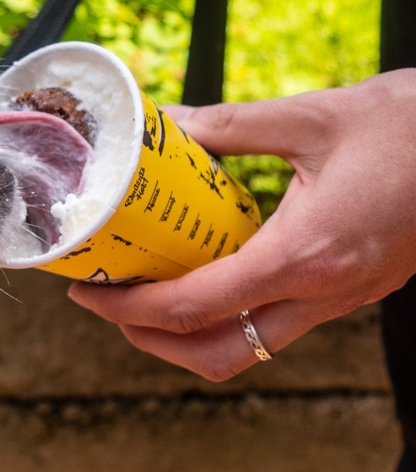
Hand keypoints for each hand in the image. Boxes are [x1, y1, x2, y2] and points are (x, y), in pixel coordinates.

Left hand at [67, 71, 415, 380]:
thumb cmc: (412, 127)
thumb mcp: (310, 116)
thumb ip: (227, 124)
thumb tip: (164, 125)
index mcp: (306, 253)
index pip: (197, 306)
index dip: (130, 308)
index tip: (88, 295)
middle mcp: (325, 293)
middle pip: (217, 354)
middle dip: (150, 340)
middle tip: (109, 304)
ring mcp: (343, 300)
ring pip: (249, 350)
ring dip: (188, 335)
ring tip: (145, 294)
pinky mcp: (353, 292)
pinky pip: (277, 326)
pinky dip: (228, 316)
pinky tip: (205, 274)